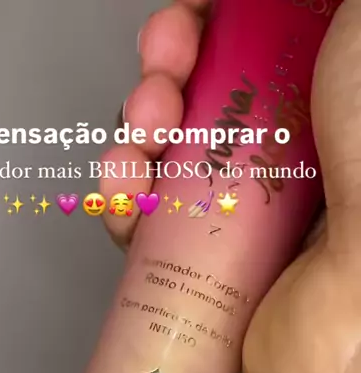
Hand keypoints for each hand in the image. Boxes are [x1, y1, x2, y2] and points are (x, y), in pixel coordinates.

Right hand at [102, 0, 360, 372]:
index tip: (189, 18)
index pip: (244, 53)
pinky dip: (124, 204)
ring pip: (163, 162)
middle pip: (196, 103)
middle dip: (164, 74)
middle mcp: (279, 160)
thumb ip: (324, 14)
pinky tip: (129, 189)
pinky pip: (148, 232)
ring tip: (144, 131)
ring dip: (135, 133)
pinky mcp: (206, 270)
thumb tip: (288, 6)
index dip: (203, 29)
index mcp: (320, 108)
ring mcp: (241, 216)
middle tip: (164, 64)